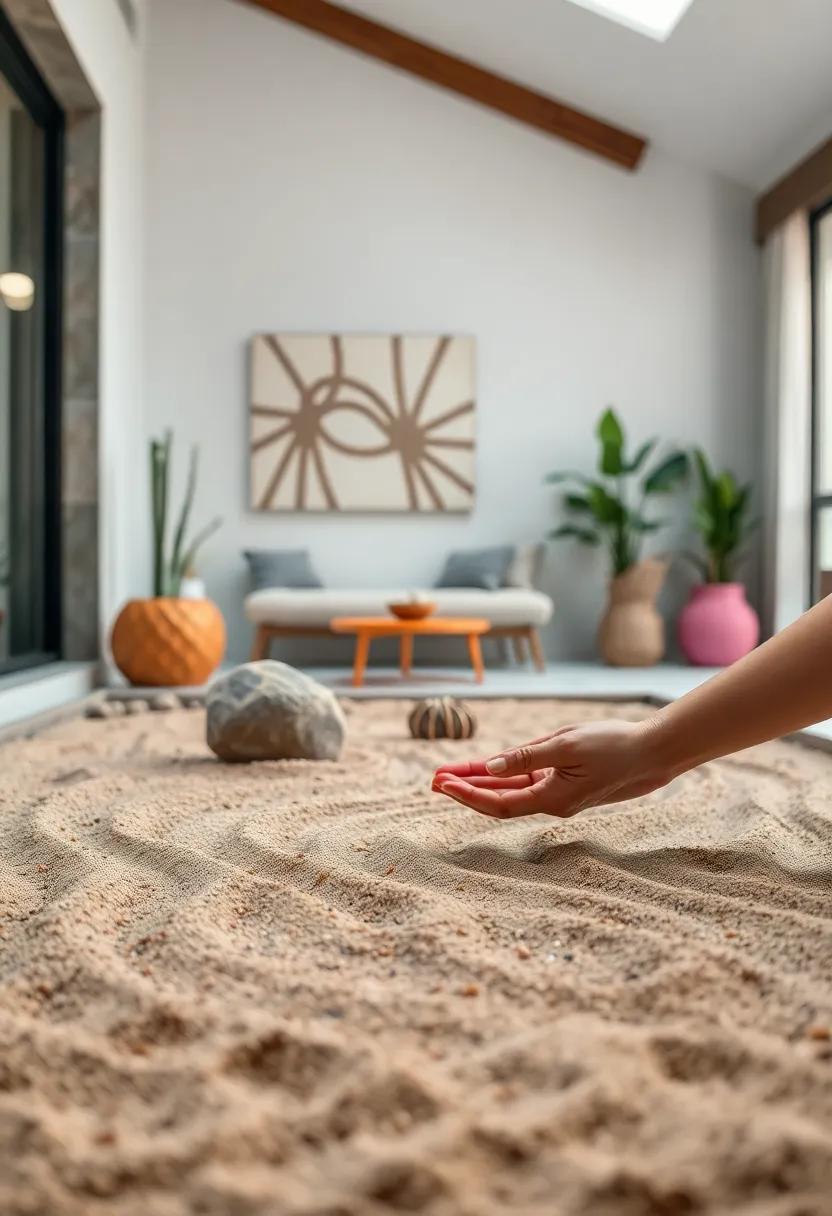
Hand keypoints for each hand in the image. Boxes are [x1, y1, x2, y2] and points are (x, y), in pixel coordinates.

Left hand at [431, 719, 674, 818]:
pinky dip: (503, 775)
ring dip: (480, 781)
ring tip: (448, 772)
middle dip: (464, 789)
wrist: (652, 751)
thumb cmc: (613, 745)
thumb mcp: (565, 744)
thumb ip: (526, 756)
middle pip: (497, 800)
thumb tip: (489, 767)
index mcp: (551, 799)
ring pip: (509, 790)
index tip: (441, 783)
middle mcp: (551, 802)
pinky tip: (484, 767)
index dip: (466, 795)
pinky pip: (525, 781)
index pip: (497, 804)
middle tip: (432, 778)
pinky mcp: (565, 782)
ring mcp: (558, 793)